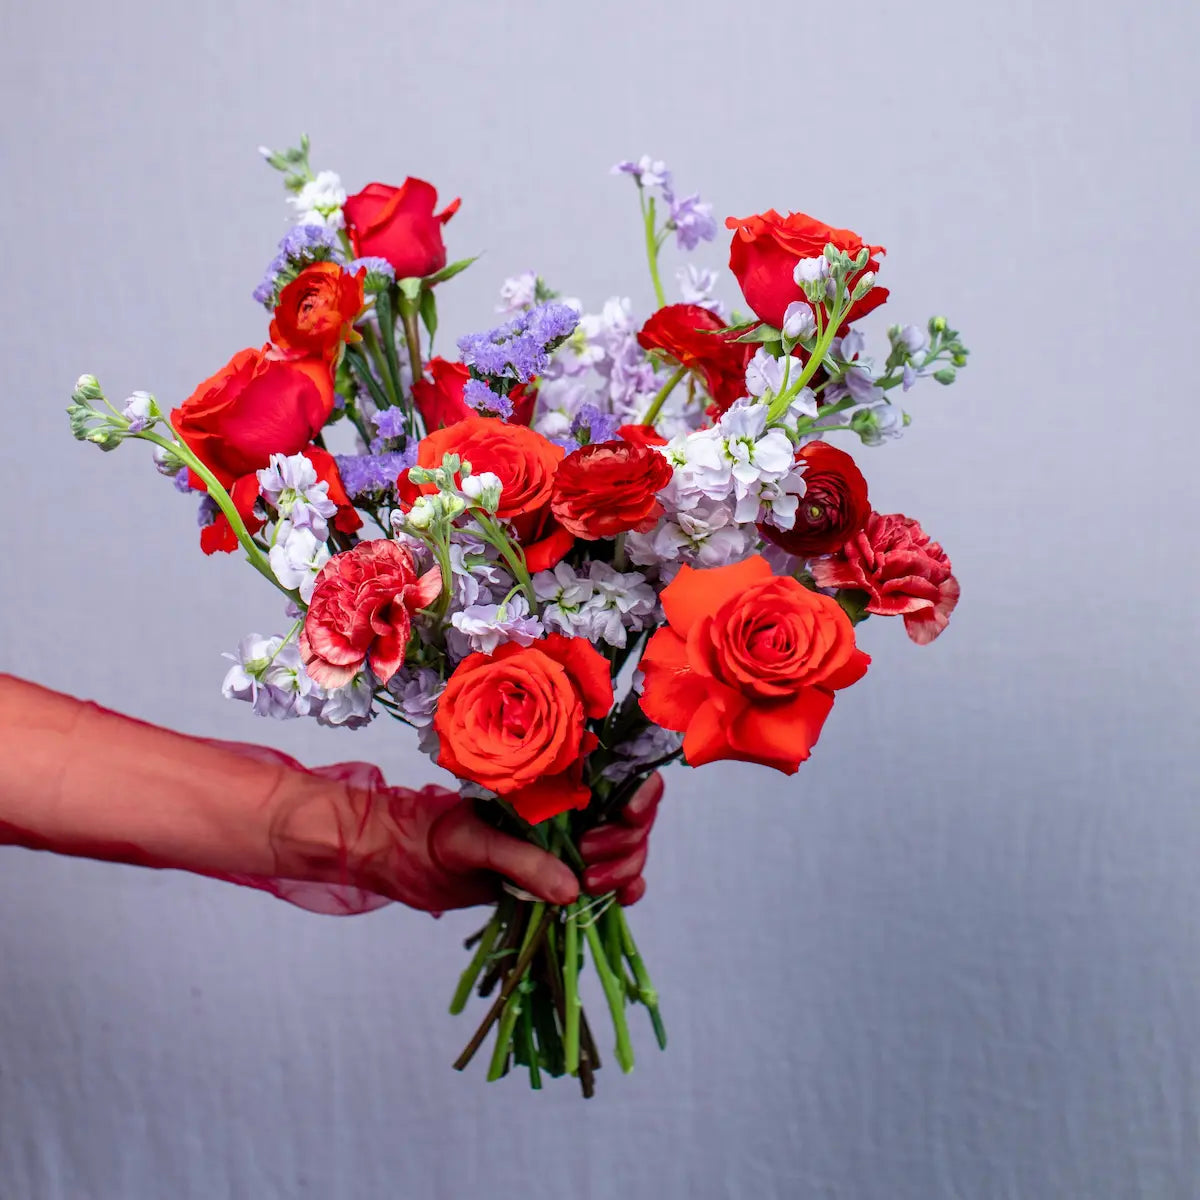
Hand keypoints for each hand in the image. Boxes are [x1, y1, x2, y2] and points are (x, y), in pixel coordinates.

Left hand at [269, 766, 663, 915]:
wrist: (409, 863)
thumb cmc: (436, 837)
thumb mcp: (475, 842)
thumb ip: (521, 862)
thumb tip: (571, 890)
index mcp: (555, 783)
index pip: (620, 776)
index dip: (638, 795)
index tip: (625, 817)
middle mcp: (571, 809)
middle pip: (632, 820)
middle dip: (625, 844)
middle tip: (589, 866)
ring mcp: (572, 843)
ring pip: (626, 852)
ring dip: (623, 871)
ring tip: (589, 887)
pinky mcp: (563, 876)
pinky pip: (608, 882)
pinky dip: (620, 891)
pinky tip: (616, 902)